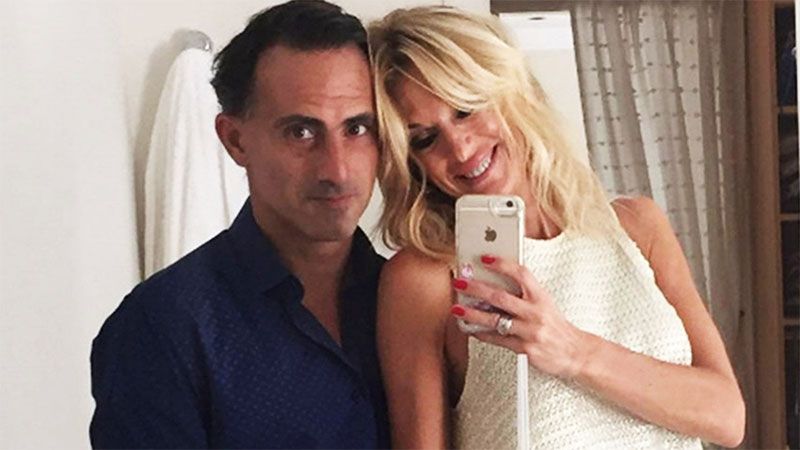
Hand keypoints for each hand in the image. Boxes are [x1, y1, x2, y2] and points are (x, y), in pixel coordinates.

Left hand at [451, 255, 594, 378]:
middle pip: (500, 296)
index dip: (502, 264)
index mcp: (541, 297)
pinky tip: (471, 330)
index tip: (484, 258)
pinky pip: (498, 340)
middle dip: (476, 288)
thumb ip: (524, 295)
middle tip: (460, 282)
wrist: (576, 352)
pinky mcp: (525, 349)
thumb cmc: (556, 326)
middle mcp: (535, 312)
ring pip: (495, 320)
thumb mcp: (545, 304)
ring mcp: (530, 331)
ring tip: (457, 309)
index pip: (521, 274)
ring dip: (472, 314)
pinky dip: (482, 334)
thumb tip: (492, 286)